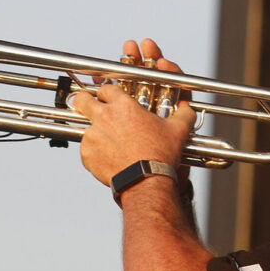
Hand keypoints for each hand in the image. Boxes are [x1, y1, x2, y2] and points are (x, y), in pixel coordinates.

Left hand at [74, 39, 194, 186]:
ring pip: (85, 127)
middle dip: (83, 102)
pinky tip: (108, 158)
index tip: (107, 99)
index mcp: (123, 106)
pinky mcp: (86, 154)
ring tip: (107, 144)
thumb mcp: (178, 130)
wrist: (146, 181)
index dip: (107, 93)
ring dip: (93, 132)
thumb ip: (184, 114)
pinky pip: (85, 149)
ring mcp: (92, 135)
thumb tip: (188, 108)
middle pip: (81, 99)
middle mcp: (104, 117)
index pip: (106, 88)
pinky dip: (93, 153)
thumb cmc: (161, 155)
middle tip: (88, 108)